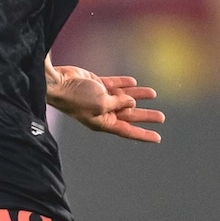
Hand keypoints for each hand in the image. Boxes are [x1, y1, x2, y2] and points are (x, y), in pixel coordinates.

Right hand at [46, 65, 164, 142]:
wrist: (58, 83)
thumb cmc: (77, 97)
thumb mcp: (102, 103)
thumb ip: (119, 102)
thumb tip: (131, 101)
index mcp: (103, 122)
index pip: (127, 130)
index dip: (143, 134)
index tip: (158, 138)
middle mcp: (102, 111)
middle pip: (128, 115)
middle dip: (145, 115)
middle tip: (161, 117)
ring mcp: (98, 97)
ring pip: (123, 98)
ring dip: (137, 96)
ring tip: (153, 94)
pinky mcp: (94, 84)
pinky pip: (113, 84)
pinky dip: (123, 83)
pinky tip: (133, 82)